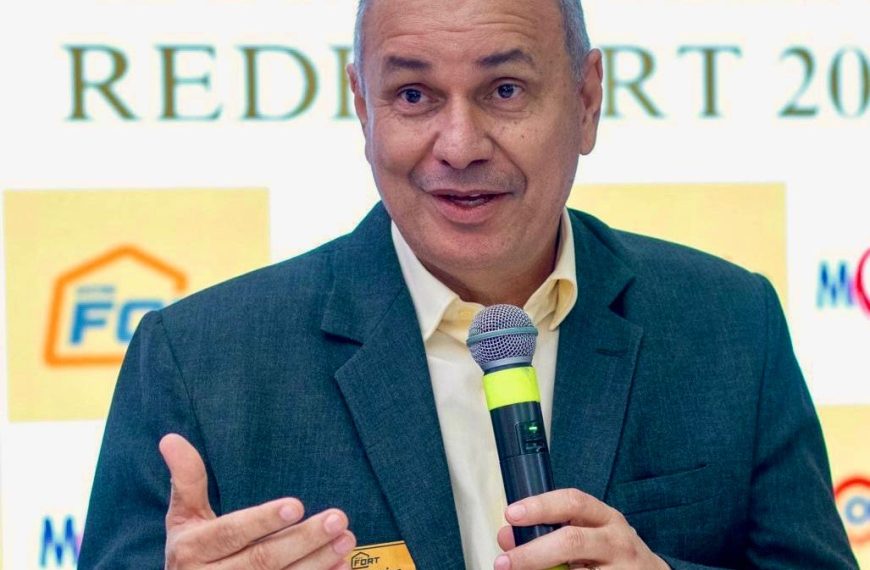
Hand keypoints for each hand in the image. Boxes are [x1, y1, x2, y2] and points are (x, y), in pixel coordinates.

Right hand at [159, 433, 355, 568]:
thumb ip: (187, 480)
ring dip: (318, 563)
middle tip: (339, 519)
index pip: (232, 533)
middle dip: (304, 540)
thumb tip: (170, 439)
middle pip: (263, 560)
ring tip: (346, 539)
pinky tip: (341, 566)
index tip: (296, 505)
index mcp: (193, 550)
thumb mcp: (182, 518)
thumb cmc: (192, 552)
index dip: (263, 520)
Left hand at [494, 489, 668, 569]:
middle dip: (533, 553)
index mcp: (605, 517)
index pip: (572, 502)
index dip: (540, 506)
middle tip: (504, 562)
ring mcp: (622, 568)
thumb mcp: (587, 533)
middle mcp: (616, 540)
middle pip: (572, 541)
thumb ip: (548, 531)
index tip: (511, 514)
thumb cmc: (611, 552)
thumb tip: (507, 536)